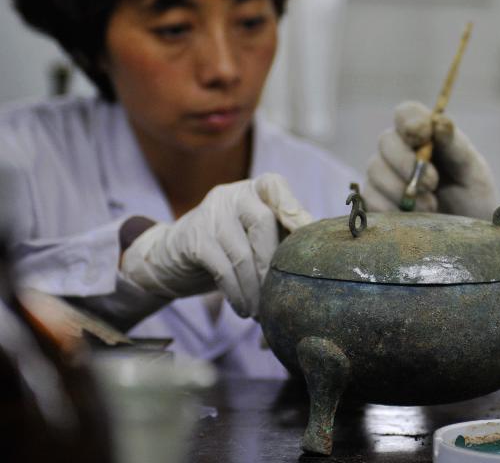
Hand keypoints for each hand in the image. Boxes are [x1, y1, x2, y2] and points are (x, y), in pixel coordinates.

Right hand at [120, 173, 310, 317]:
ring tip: (263, 312)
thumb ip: (285, 238)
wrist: (173, 255)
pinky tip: (244, 310)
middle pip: (262, 222)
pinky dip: (237, 293)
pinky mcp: (193, 239)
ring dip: (256, 288)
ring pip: (242, 252)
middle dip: (275, 263)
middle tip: (284, 293)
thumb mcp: (259, 235)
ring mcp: (210, 214)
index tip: (310, 236)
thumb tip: (324, 262)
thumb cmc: (233, 247)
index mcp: (256, 189)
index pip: (277, 189)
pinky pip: (222, 269)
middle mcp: (233, 194)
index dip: (295, 211)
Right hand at [363, 101, 497, 218]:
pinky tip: (412, 218)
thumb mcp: (473, 171)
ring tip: (431, 207)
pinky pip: (370, 198)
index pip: (406, 113)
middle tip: (432, 184)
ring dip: (402, 190)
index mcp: (425, 135)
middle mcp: (400, 150)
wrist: (467, 235)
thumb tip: (441, 123)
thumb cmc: (472, 197)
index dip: (410, 121)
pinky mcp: (375, 201)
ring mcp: (384, 175)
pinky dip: (392, 208)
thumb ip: (456, 146)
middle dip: (407, 162)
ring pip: (375, 170)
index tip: (423, 135)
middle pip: (386, 141)